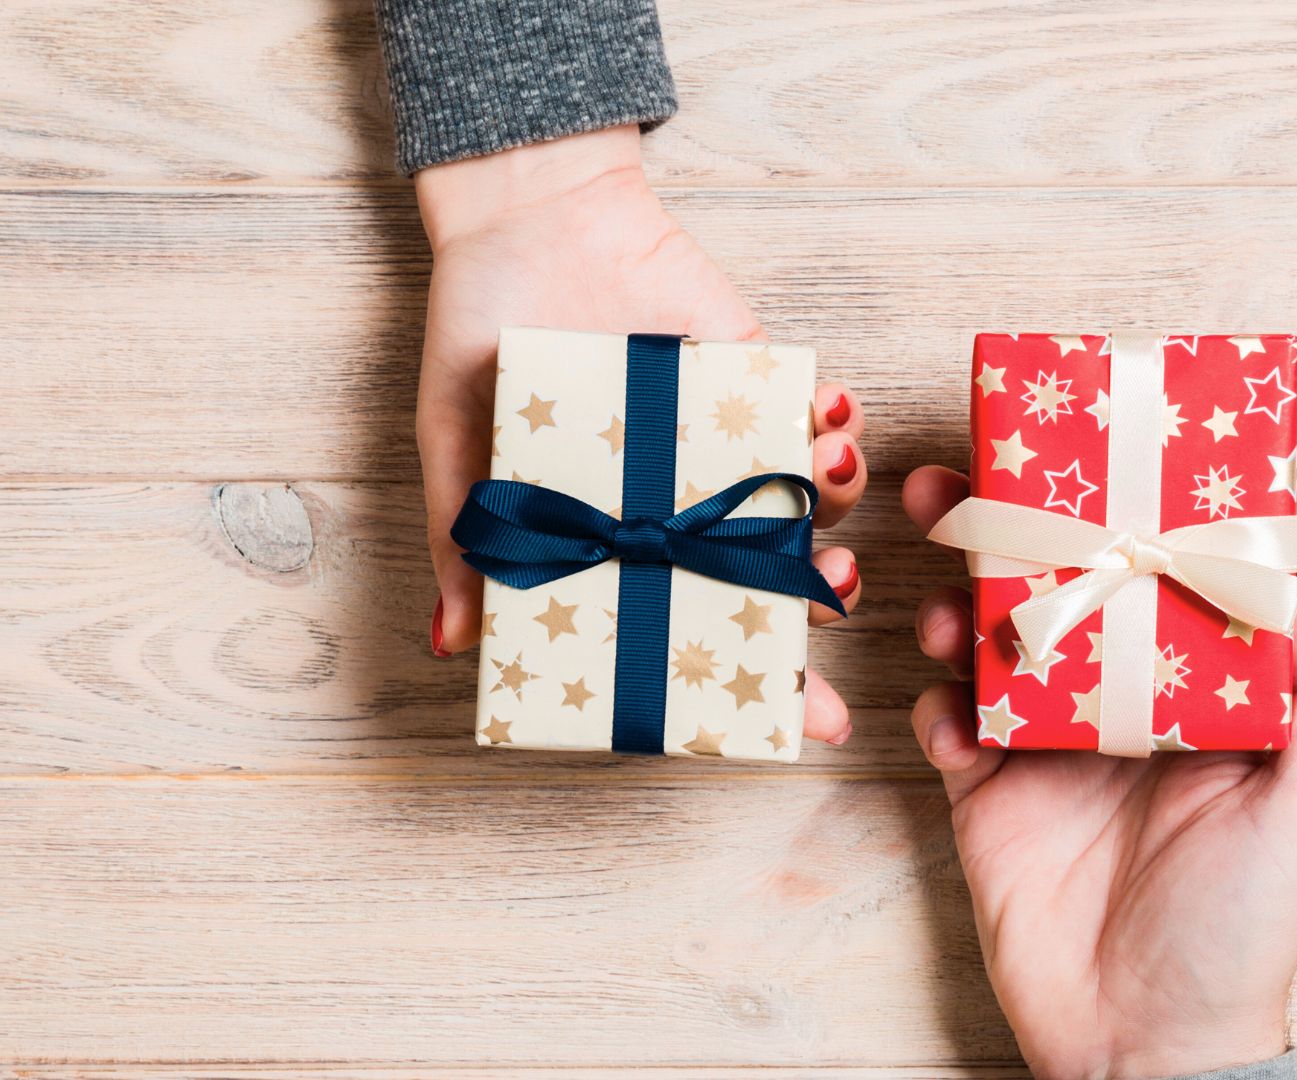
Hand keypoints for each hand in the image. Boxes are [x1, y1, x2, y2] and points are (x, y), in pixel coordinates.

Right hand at [415, 127, 867, 742]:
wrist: (523, 223)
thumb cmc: (481, 342)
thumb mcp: (460, 451)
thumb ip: (469, 544)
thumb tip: (455, 644)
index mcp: (628, 544)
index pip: (700, 631)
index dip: (756, 686)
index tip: (805, 728)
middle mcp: (689, 506)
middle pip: (774, 582)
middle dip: (821, 605)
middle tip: (832, 599)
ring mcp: (730, 442)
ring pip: (813, 504)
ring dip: (838, 508)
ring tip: (826, 491)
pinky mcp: (761, 376)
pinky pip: (820, 414)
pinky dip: (840, 425)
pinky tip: (833, 423)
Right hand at [903, 466, 1296, 1077]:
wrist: (1146, 1045)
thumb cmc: (1250, 926)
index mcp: (1201, 689)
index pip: (1167, 570)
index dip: (1135, 504)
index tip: (1101, 439)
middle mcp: (1123, 699)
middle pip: (1064, 583)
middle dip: (1012, 526)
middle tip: (965, 483)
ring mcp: (1049, 742)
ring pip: (994, 636)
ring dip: (960, 602)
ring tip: (944, 603)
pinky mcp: (987, 792)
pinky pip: (949, 722)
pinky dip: (936, 702)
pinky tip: (947, 708)